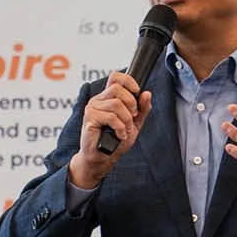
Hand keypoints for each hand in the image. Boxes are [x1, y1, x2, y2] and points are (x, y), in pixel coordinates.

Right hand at [68, 72, 152, 188]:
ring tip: (125, 130)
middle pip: (117, 88)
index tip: (137, 91)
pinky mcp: (90, 119)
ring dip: (126, 120)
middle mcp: (98, 100)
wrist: (103, 159)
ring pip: (116, 104)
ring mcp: (92, 108)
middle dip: (131, 104)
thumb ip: (142, 109)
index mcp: (108, 98)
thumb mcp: (134, 124)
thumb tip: (147, 93)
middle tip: (133, 118)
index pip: (115, 77)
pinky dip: (120, 127)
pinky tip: (119, 135)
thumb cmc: (115, 141)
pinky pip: (111, 117)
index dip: (128, 81)